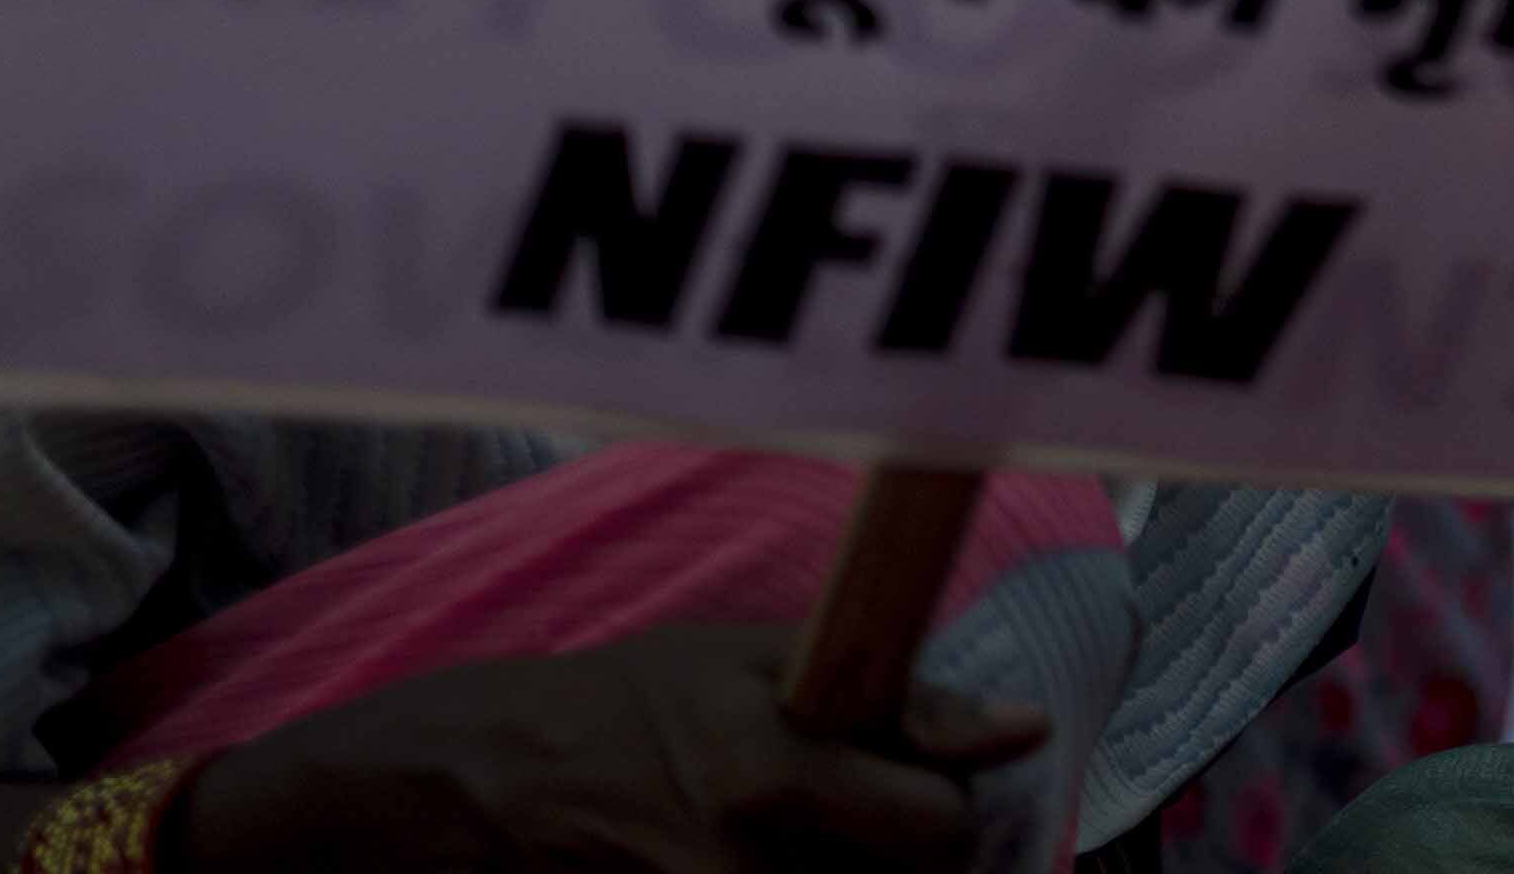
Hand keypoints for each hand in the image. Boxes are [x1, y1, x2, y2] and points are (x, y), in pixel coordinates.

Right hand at [166, 624, 1044, 873]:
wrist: (488, 781)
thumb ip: (897, 697)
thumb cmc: (632, 702)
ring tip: (805, 835)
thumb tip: (1025, 730)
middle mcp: (743, 866)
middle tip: (869, 820)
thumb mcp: (755, 661)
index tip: (931, 786)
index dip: (950, 809)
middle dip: (911, 858)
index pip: (937, 826)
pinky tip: (775, 856)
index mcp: (774, 774)